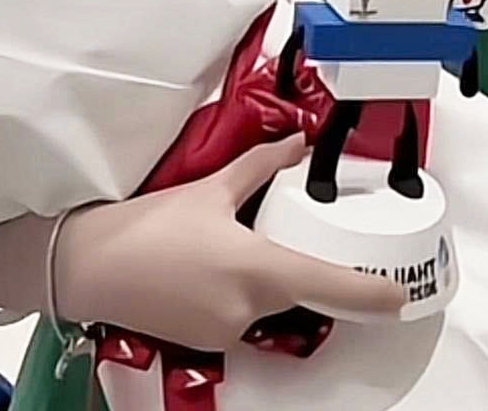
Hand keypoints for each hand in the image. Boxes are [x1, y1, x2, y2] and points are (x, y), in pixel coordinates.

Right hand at [54, 134, 404, 350]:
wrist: (88, 267)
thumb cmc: (145, 228)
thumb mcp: (211, 189)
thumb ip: (260, 168)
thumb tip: (294, 146)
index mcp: (258, 270)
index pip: (330, 287)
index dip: (371, 295)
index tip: (399, 296)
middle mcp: (248, 309)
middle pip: (299, 294)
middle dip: (296, 267)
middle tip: (265, 233)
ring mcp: (227, 332)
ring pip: (268, 307)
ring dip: (261, 281)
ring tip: (222, 247)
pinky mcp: (206, 342)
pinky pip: (240, 318)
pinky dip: (236, 295)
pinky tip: (206, 269)